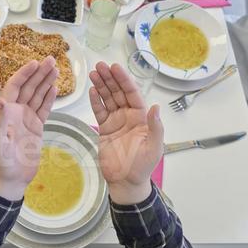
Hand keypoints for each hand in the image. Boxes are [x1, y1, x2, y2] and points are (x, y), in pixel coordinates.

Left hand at [0, 56, 57, 201]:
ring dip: (46, 81)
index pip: (14, 87)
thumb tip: (0, 98)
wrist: (12, 179)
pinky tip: (55, 87)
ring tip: (56, 68)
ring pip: (37, 95)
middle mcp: (16, 112)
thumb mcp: (0, 143)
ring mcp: (27, 118)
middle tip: (52, 60)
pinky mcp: (36, 127)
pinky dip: (49, 97)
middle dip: (39, 73)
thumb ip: (0, 121)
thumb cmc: (3, 162)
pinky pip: (44, 108)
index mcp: (6, 112)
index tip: (34, 63)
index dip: (24, 74)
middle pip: (28, 87)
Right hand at [89, 62, 162, 205]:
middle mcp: (128, 115)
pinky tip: (91, 90)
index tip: (115, 68)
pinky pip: (99, 111)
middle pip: (118, 92)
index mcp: (141, 117)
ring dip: (101, 85)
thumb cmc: (143, 165)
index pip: (132, 93)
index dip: (124, 80)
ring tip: (93, 73)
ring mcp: (116, 121)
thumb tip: (156, 107)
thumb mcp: (154, 147)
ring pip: (107, 98)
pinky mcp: (105, 128)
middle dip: (110, 78)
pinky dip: (95, 101)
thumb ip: (155, 127)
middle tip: (100, 65)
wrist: (126, 182)